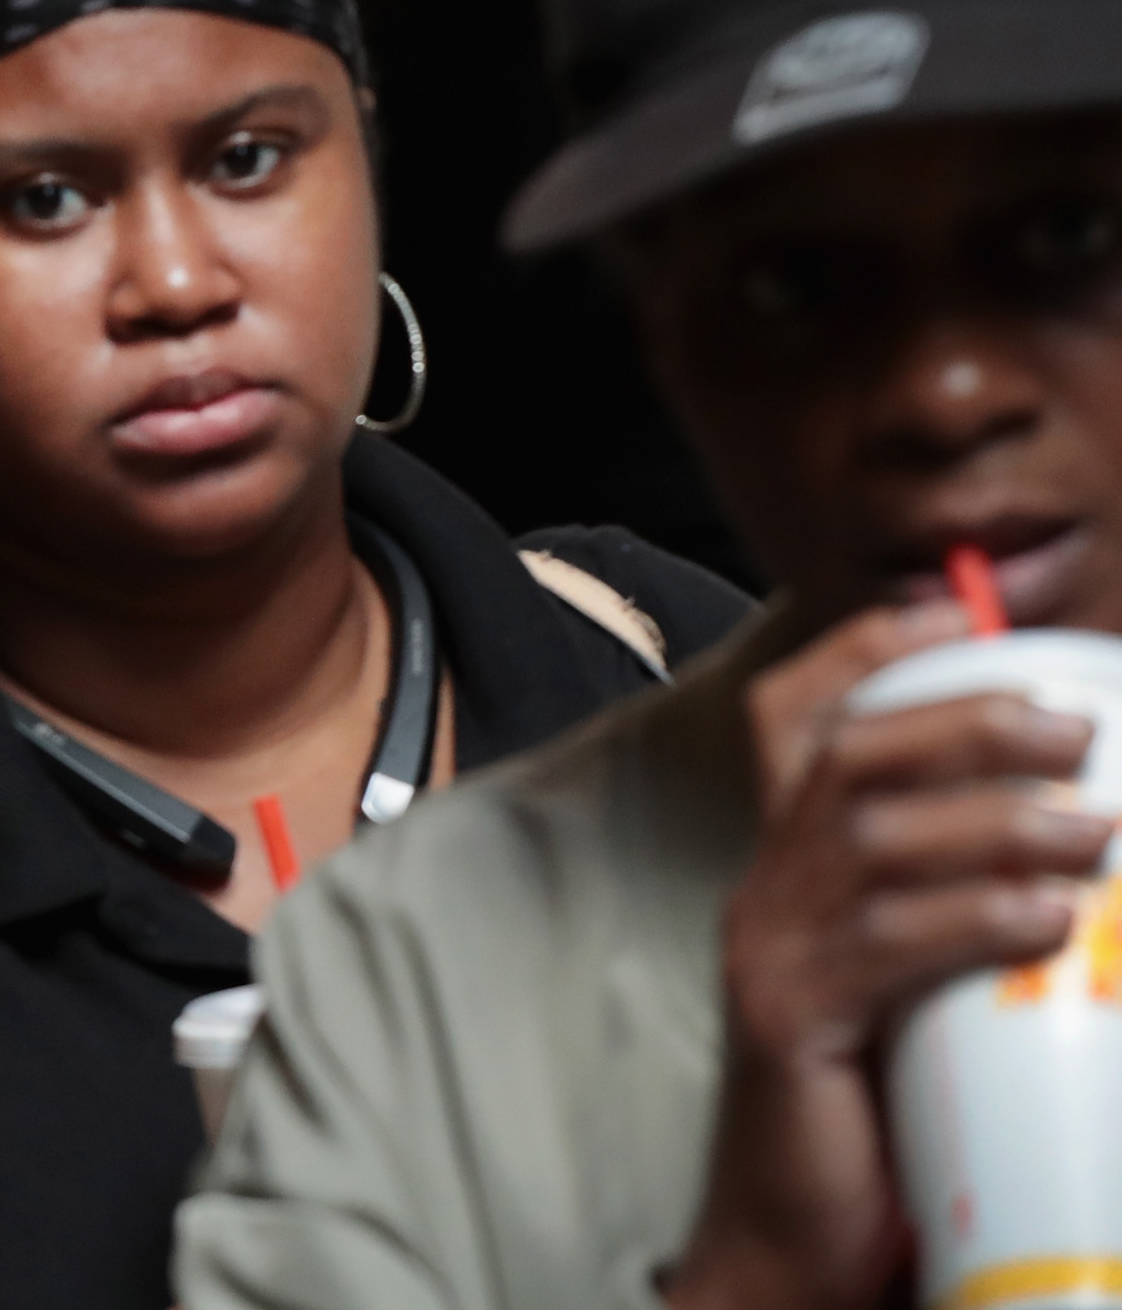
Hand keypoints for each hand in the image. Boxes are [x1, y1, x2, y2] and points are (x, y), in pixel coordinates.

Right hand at [668, 602, 1111, 1309]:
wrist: (792, 1239)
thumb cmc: (876, 1109)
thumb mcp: (914, 984)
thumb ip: (961, 912)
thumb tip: (1088, 843)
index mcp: (787, 868)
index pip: (794, 722)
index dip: (862, 654)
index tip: (948, 612)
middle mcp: (763, 892)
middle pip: (845, 758)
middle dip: (961, 722)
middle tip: (1075, 729)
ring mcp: (766, 952)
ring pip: (868, 841)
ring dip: (992, 820)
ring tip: (1093, 829)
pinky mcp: (789, 1022)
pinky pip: (881, 947)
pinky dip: (971, 919)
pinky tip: (1048, 919)